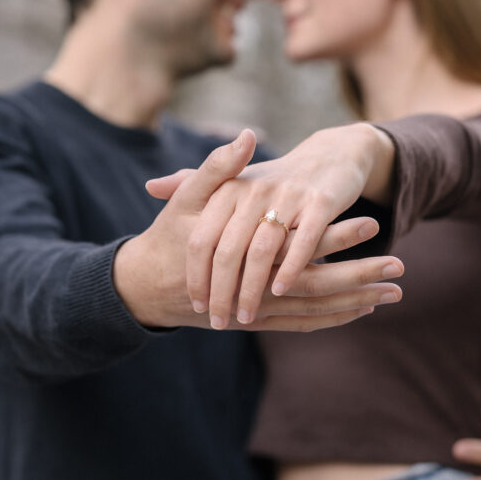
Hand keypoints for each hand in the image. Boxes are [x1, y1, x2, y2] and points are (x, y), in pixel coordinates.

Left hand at [147, 123, 395, 329]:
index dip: (196, 276)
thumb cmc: (273, 180)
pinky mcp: (321, 202)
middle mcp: (254, 190)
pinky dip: (290, 270)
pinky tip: (280, 292)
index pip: (202, 239)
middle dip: (221, 291)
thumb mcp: (234, 180)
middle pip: (228, 250)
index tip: (195, 305)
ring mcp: (288, 196)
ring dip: (252, 289)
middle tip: (217, 321)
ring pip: (262, 251)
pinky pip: (303, 241)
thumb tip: (150, 187)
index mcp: (228, 188)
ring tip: (245, 316)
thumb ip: (191, 184)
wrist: (330, 157)